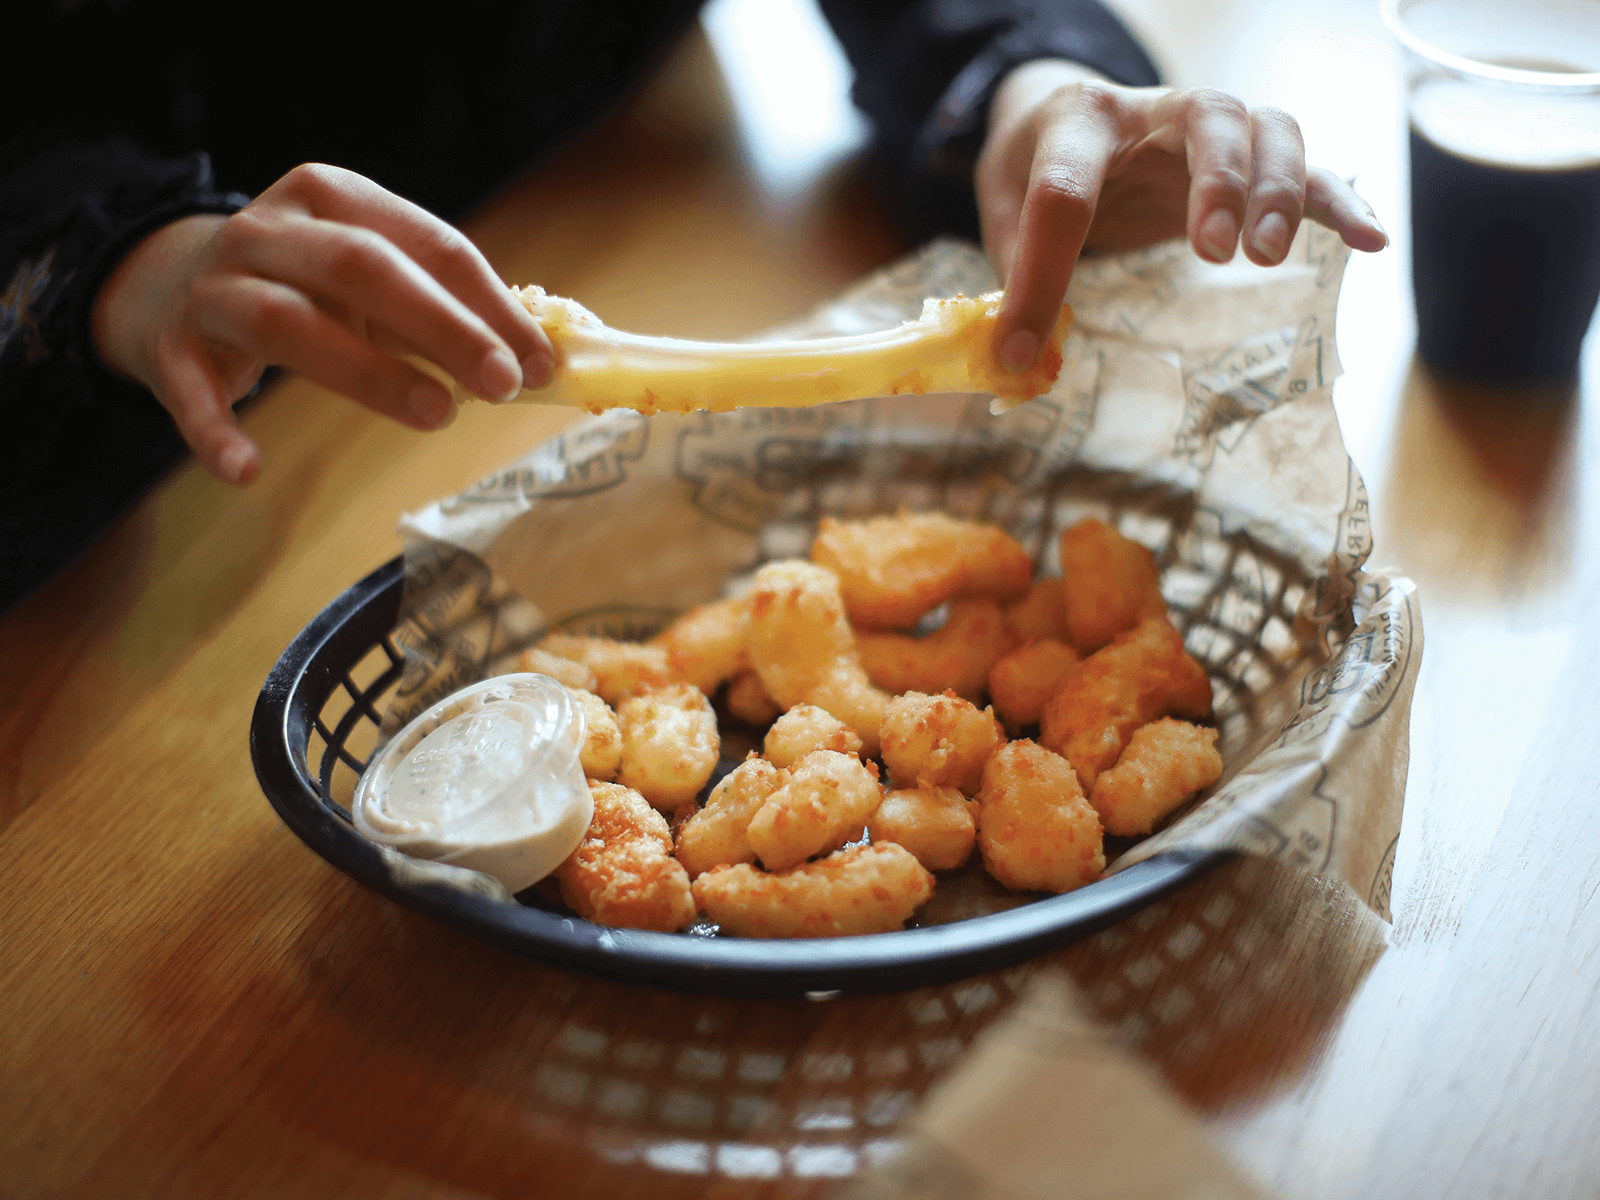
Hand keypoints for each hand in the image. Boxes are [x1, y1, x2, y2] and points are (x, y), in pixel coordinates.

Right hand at [90, 163, 552, 484]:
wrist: (165, 283)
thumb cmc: (303, 286)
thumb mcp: (370, 278)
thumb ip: (442, 308)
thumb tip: (537, 360)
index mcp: (333, 197)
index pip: (429, 244)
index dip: (490, 304)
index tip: (540, 361)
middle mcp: (268, 229)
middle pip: (363, 269)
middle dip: (444, 325)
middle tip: (503, 384)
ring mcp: (213, 285)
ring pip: (288, 321)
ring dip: (368, 371)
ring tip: (437, 414)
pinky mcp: (169, 346)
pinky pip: (191, 392)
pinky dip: (217, 432)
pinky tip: (248, 470)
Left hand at [975, 61, 1388, 373]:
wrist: (1066, 114)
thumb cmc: (1034, 165)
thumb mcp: (999, 206)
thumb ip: (1010, 271)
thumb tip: (1020, 356)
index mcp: (1076, 122)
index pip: (1062, 191)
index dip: (1040, 275)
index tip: (1022, 346)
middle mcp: (1153, 110)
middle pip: (1209, 116)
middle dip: (1220, 182)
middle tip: (1216, 252)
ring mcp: (1208, 129)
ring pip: (1267, 128)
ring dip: (1277, 189)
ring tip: (1264, 257)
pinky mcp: (1248, 159)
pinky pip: (1307, 169)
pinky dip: (1340, 200)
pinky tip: (1370, 240)